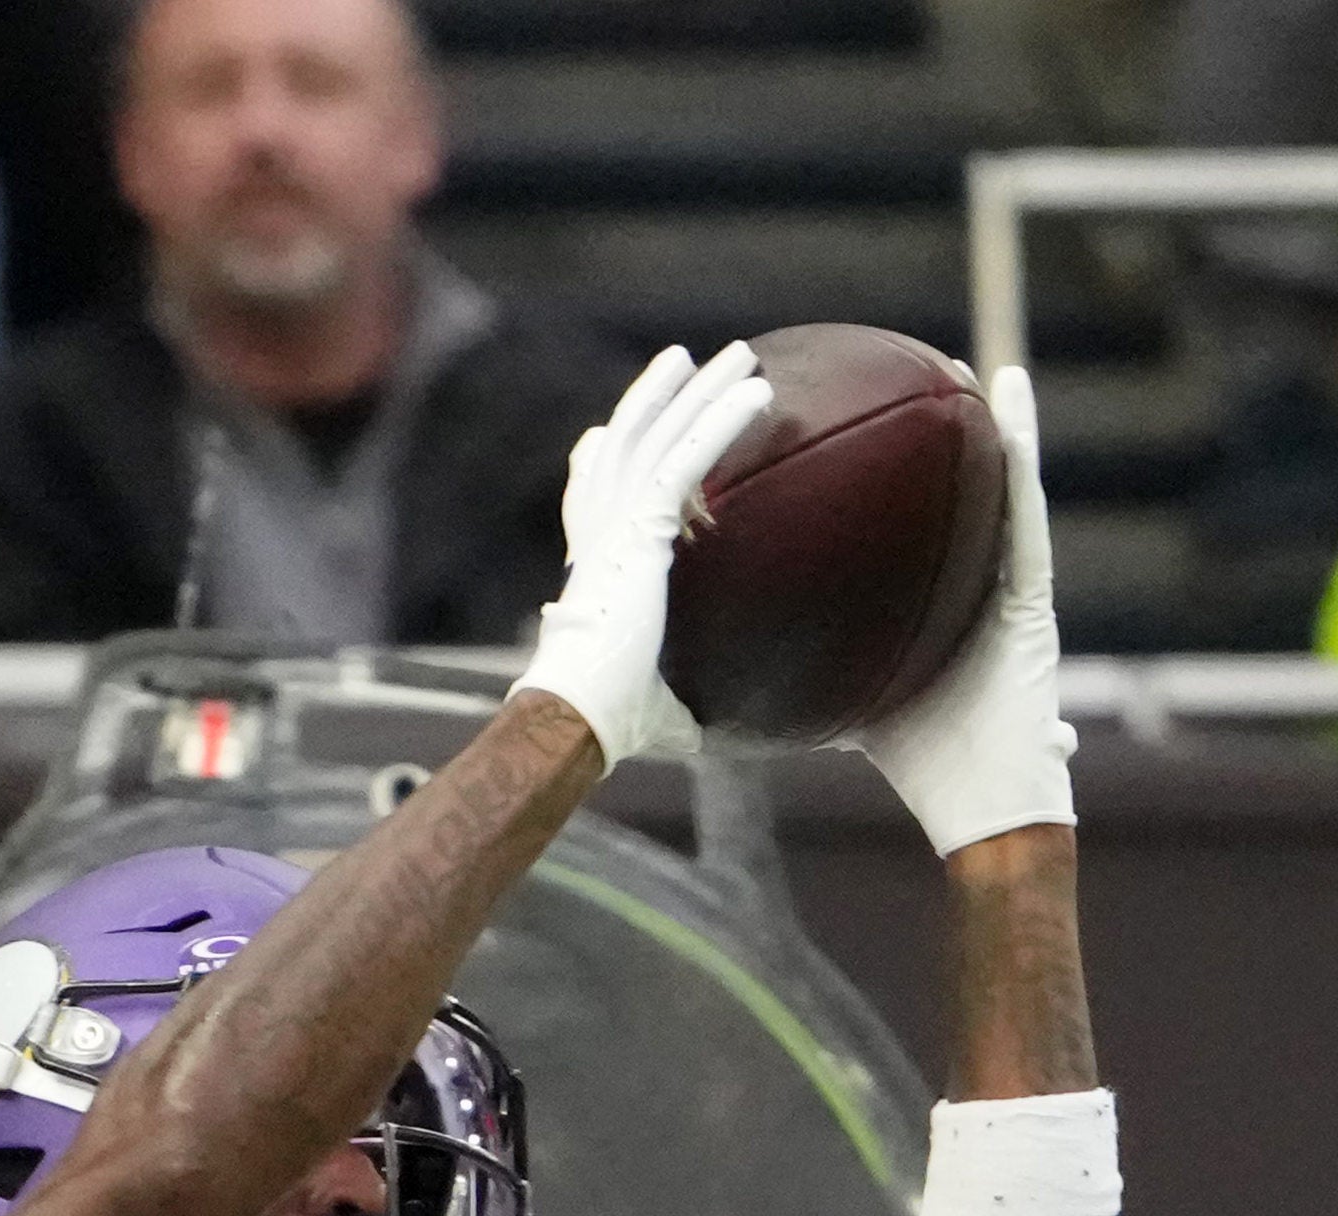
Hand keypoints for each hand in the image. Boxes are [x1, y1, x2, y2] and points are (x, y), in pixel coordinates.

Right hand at [514, 339, 775, 768]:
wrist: (577, 714)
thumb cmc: (607, 725)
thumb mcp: (652, 712)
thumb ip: (676, 709)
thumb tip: (704, 739)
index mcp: (592, 570)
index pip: (588, 502)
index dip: (592, 465)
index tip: (602, 436)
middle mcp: (598, 534)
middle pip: (626, 444)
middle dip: (656, 399)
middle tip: (684, 361)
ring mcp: (617, 525)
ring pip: (659, 435)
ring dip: (699, 390)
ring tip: (739, 354)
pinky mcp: (642, 527)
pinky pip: (689, 458)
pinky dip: (722, 420)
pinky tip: (759, 390)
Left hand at [853, 361, 1075, 858]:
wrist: (984, 811)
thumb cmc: (923, 770)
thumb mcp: (849, 705)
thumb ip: (807, 675)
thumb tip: (733, 667)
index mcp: (947, 605)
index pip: (920, 530)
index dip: (898, 484)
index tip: (866, 431)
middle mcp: (985, 586)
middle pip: (964, 498)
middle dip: (944, 437)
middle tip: (914, 374)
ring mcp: (1015, 588)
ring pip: (1005, 490)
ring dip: (991, 425)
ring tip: (963, 370)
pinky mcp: (1036, 598)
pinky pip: (1026, 513)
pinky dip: (1022, 452)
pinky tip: (1009, 396)